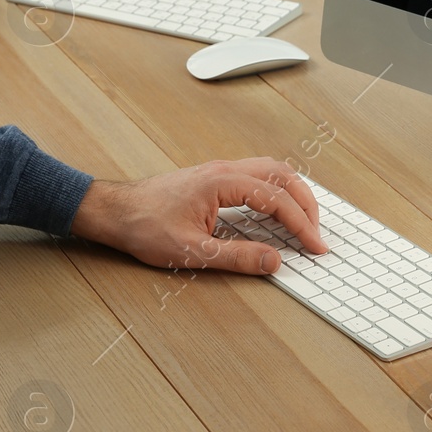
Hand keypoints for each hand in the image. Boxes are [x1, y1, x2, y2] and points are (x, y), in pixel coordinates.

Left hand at [70, 158, 327, 273]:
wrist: (114, 211)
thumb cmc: (143, 226)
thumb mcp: (192, 252)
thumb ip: (237, 257)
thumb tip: (274, 261)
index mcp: (222, 182)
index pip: (276, 199)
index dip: (302, 224)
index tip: (316, 245)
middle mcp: (224, 170)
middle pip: (282, 175)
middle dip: (306, 203)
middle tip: (318, 232)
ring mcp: (219, 171)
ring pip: (271, 171)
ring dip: (293, 194)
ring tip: (305, 221)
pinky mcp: (213, 179)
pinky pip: (256, 176)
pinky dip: (276, 191)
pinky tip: (276, 210)